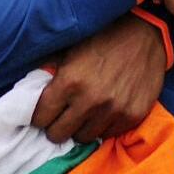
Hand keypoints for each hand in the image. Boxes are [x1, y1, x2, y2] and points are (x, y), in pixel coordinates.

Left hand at [31, 13, 166, 142]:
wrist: (145, 35)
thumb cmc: (103, 37)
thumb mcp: (70, 48)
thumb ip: (50, 70)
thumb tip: (29, 89)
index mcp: (70, 81)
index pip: (41, 117)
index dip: (39, 115)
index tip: (42, 112)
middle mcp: (91, 100)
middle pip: (58, 134)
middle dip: (55, 125)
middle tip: (60, 116)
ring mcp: (113, 111)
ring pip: (83, 138)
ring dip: (80, 127)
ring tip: (83, 113)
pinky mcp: (133, 117)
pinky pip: (108, 134)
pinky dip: (102, 125)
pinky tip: (103, 111)